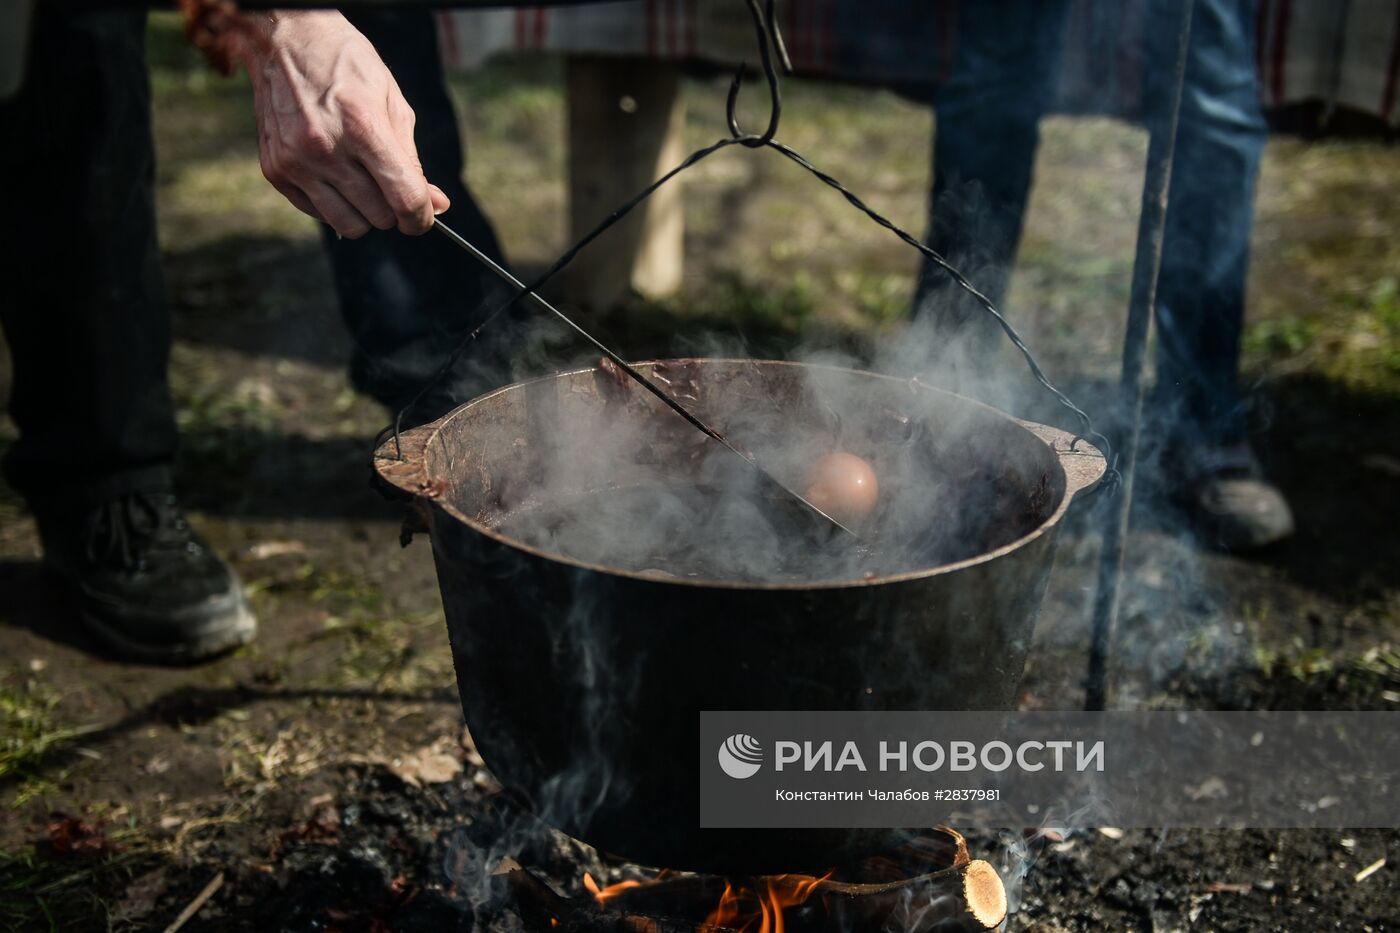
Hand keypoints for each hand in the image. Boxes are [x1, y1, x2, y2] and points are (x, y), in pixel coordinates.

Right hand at [236, 11, 448, 236]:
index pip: (404, 197)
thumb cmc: (346, 67)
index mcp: (362, 126)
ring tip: (363, 182)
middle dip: (392, 209)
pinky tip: (334, 175)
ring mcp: (296, 162)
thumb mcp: (391, 103)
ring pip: (349, 225)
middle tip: (387, 183)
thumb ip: (412, 159)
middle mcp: (324, 148)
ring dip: (365, 213)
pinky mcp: (275, 171)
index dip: (421, 217)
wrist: (285, 41)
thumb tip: (436, 204)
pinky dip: (335, 204)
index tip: (423, 217)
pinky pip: (319, 214)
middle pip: (379, 216)